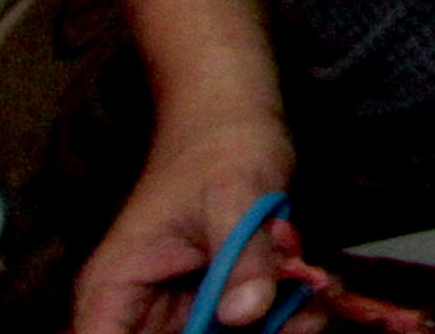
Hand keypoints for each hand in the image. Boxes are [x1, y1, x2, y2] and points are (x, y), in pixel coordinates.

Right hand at [74, 108, 295, 333]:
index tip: (221, 333)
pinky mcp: (219, 304)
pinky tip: (318, 292)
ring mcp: (183, 311)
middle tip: (298, 319)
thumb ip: (242, 256)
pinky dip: (287, 316)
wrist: (236, 121)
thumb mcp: (235, 194)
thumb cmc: (218, 147)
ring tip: (314, 297)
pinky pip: (249, 328)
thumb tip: (247, 314)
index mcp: (115, 289)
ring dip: (275, 329)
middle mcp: (140, 311)